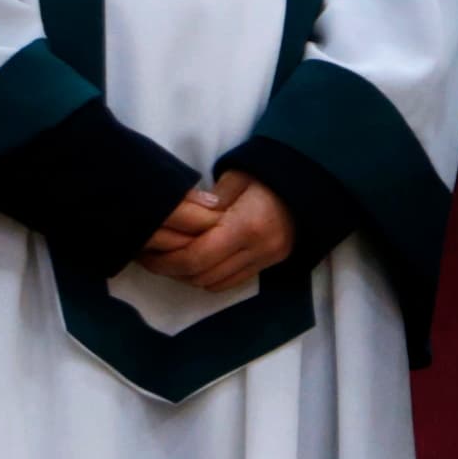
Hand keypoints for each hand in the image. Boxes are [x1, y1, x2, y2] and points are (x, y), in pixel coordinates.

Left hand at [140, 171, 293, 294]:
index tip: (145, 253)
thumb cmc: (269, 175)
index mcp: (246, 225)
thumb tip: (179, 221)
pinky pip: (232, 282)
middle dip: (172, 270)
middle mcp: (259, 249)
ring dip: (190, 276)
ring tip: (173, 260)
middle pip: (202, 275)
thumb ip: (205, 203)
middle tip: (152, 258)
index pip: (196, 257)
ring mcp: (267, 259)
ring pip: (215, 283)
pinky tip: (198, 263)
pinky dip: (210, 277)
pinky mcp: (271, 264)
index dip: (165, 260)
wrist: (312, 182)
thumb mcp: (235, 178)